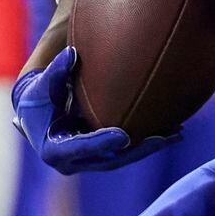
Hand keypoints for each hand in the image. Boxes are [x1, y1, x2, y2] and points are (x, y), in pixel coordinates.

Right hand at [12, 46, 179, 174]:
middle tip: (162, 137)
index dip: (100, 143)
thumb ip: (55, 71)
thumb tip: (71, 54)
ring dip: (149, 146)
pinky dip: (148, 140)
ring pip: (123, 157)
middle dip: (137, 150)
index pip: (79, 149)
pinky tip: (173, 129)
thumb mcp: (42, 83)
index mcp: (54, 150)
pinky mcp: (103, 154)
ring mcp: (90, 160)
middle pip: (109, 159)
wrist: (38, 107)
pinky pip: (128, 150)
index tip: (123, 135)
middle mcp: (73, 161)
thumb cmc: (39, 93)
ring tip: (176, 133)